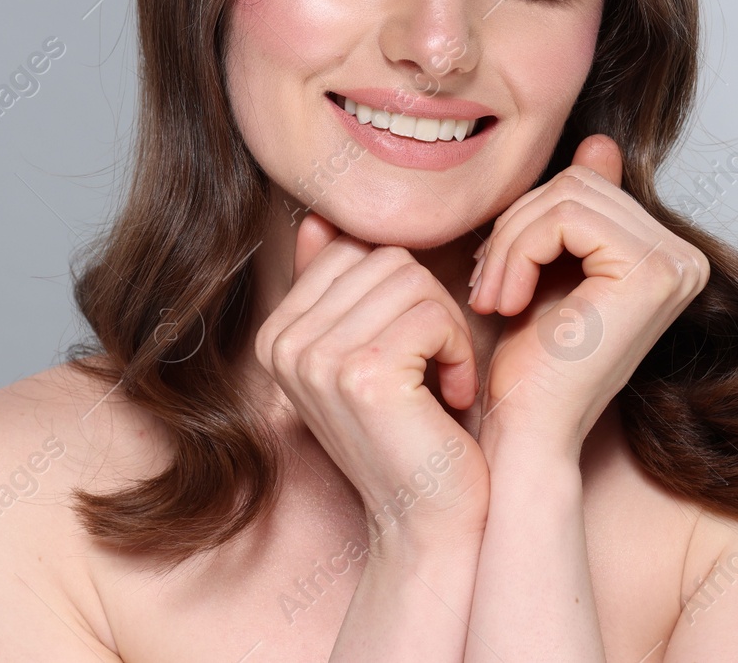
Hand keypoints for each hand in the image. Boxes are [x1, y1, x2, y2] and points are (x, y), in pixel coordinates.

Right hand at [254, 213, 491, 544]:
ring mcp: (317, 360)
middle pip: (386, 260)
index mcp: (276, 335)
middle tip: (437, 366)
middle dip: (429, 307)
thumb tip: (318, 220)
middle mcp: (285, 345)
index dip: (403, 293)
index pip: (354, 251)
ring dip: (448, 330)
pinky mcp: (363, 375)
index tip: (412, 351)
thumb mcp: (366, 354)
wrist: (429, 518)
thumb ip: (338, 290)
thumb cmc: (411, 433)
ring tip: (445, 380)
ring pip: (413, 281)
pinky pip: (433, 314)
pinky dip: (460, 352)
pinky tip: (454, 395)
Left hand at [469, 134, 710, 459]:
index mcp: (666, 256)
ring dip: (510, 244)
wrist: (524, 434)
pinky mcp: (653, 272)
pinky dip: (518, 252)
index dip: (526, 222)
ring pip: (567, 195)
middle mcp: (685, 259)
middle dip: (516, 229)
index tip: (496, 276)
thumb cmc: (526, 367)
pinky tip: (507, 303)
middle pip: (577, 183)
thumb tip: (601, 143)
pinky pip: (565, 217)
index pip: (583, 186)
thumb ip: (574, 211)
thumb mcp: (543, 269)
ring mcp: (677, 264)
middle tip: (488, 287)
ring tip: (494, 297)